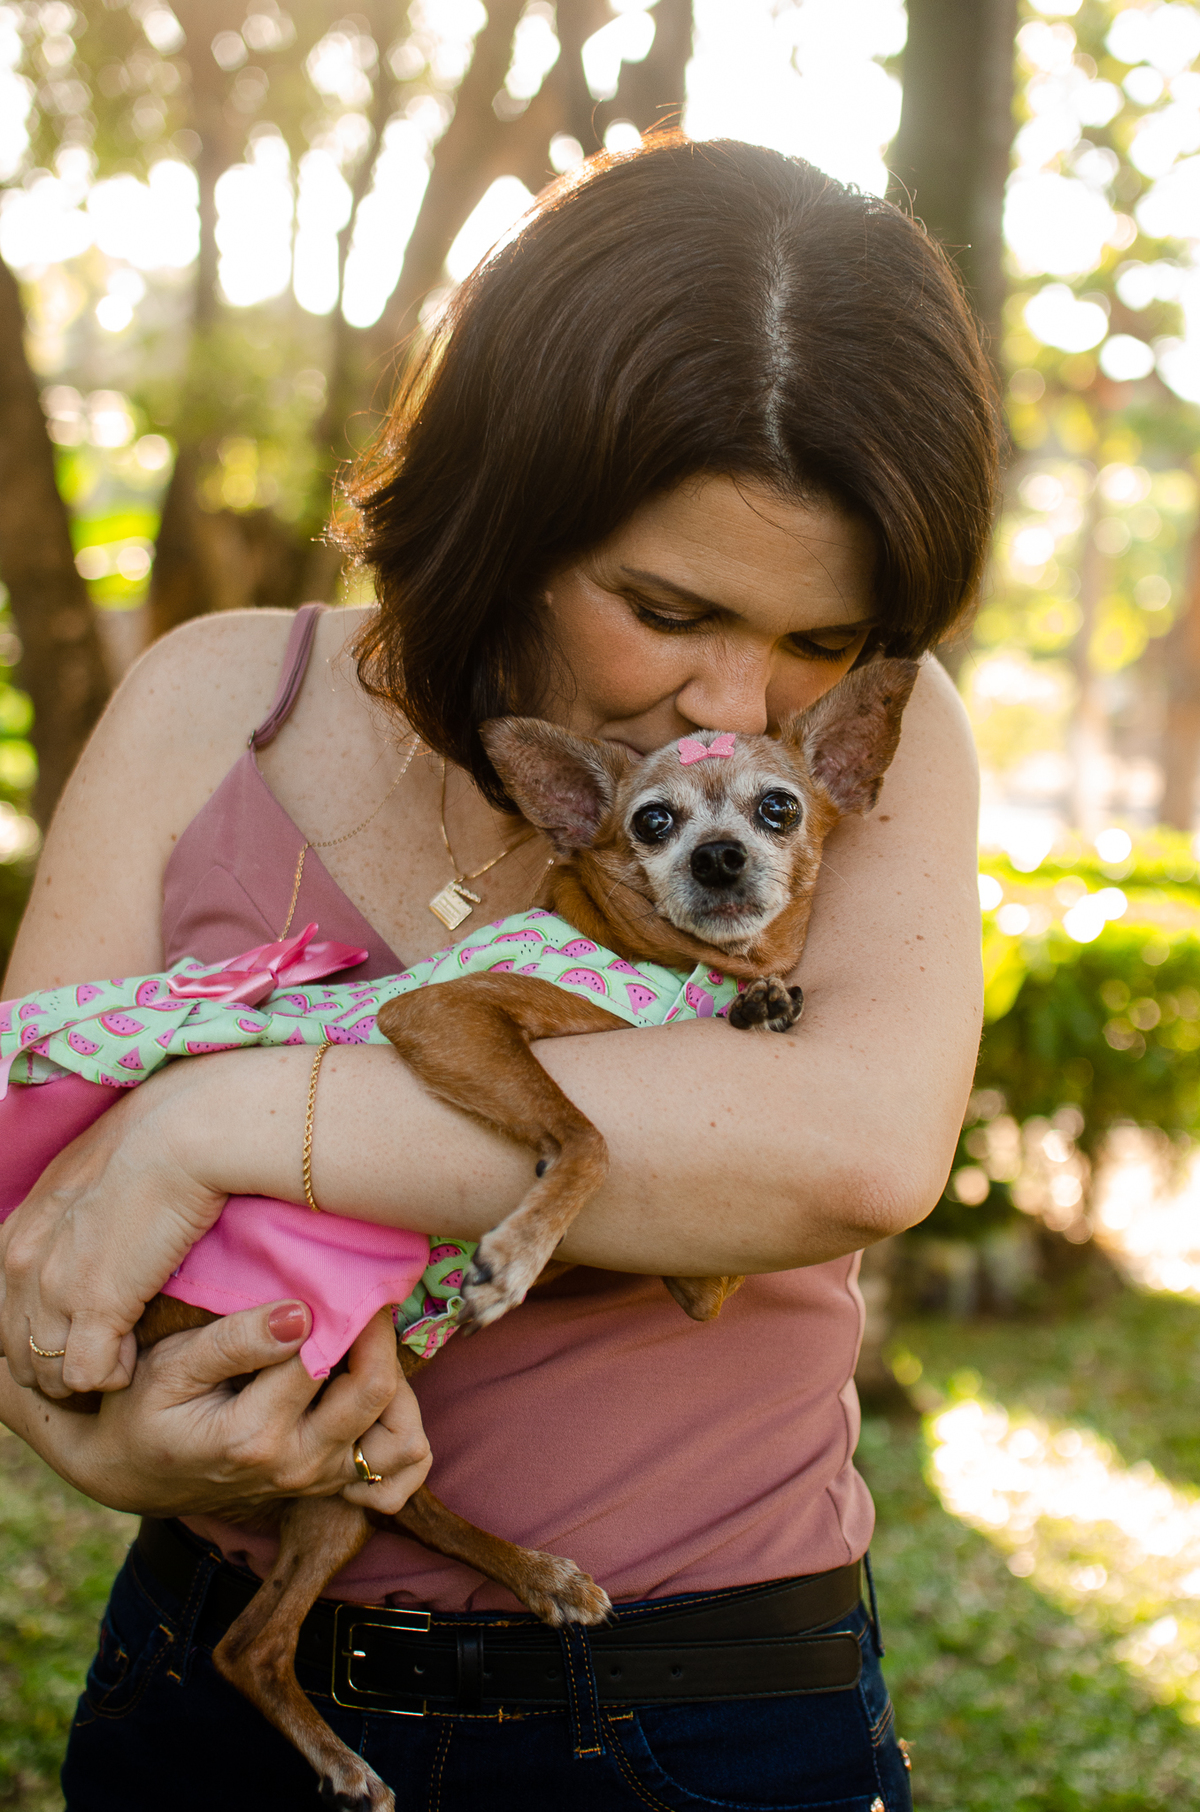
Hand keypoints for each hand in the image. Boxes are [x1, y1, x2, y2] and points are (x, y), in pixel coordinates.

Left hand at [0, 1062, 229, 1395]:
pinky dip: (112, 1375)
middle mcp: (24, 1262)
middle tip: (97, 1360)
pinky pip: (88, 1375)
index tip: (75, 1333)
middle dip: (50, 1366)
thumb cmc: (154, 1141)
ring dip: (82, 1376)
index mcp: (19, 1229)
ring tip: (119, 1362)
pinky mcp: (96, 1308)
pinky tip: (135, 1357)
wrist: (182, 1134)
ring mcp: (55, 1288)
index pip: (4, 1306)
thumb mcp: (91, 1173)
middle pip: (16, 1349)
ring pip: (46, 1371)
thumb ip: (76, 1210)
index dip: (37, 1329)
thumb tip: (98, 1226)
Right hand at [2, 1302, 430, 1518]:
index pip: (321, 1358)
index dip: (338, 1309)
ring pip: (400, 1434)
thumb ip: (234, 1341)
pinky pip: (397, 1465)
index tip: (341, 1272)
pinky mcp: (330, 1483)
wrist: (133, 1470)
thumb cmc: (145, 1407)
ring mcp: (317, 1480)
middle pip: (375, 1392)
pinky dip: (401, 1427)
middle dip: (378, 1334)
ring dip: (398, 1382)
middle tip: (362, 1296)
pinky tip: (374, 1390)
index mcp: (254, 1435)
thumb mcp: (170, 1367)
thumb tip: (298, 1313)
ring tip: (364, 1344)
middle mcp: (296, 1464)